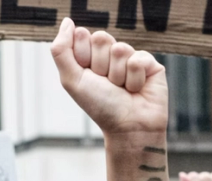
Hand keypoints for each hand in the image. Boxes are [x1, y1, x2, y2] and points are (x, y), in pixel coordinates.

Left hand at [50, 18, 166, 138]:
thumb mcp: (72, 80)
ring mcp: (131, 57)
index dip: (83, 57)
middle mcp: (110, 54)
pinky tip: (137, 90)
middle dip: (101, 66)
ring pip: (120, 49)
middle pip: (102, 38)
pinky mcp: (150, 63)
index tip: (88, 76)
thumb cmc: (100, 106)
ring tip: (122, 89)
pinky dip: (134, 79)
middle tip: (107, 84)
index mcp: (89, 56)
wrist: (128, 128)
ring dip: (118, 76)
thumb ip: (61, 50)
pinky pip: (138, 59)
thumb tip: (67, 21)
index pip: (82, 35)